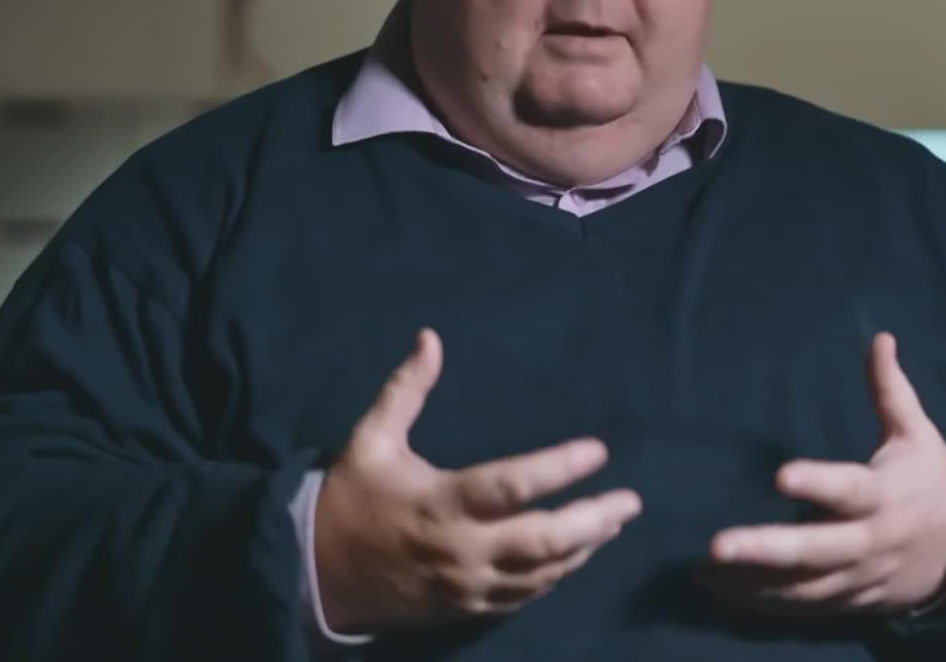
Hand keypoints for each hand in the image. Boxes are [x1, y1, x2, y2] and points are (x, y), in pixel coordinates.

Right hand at [314, 328, 641, 632]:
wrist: (315, 574)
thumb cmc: (350, 498)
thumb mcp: (370, 439)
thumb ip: (405, 390)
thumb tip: (430, 337)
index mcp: (443, 502)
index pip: (514, 486)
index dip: (561, 468)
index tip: (599, 450)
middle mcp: (462, 548)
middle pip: (543, 540)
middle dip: (593, 520)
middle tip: (630, 501)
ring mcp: (467, 584)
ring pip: (541, 573)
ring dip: (583, 548)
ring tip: (614, 523)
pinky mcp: (466, 608)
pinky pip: (523, 596)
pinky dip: (555, 575)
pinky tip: (577, 555)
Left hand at [704, 332, 945, 614]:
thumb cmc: (931, 479)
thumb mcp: (917, 433)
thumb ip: (890, 391)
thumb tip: (881, 337)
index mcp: (886, 494)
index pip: (849, 489)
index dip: (817, 483)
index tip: (779, 475)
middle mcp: (872, 540)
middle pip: (818, 550)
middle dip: (767, 550)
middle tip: (718, 545)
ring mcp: (861, 576)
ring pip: (806, 588)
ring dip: (755, 583)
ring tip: (706, 573)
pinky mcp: (852, 600)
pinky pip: (806, 608)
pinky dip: (766, 603)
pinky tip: (725, 593)